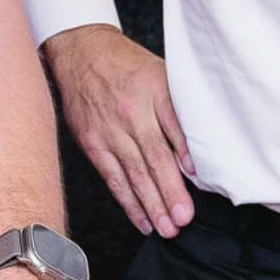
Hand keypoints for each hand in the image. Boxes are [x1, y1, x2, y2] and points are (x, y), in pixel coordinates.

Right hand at [45, 25, 195, 236]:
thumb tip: (194, 154)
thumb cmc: (127, 64)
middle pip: (154, 157)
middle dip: (170, 192)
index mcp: (153, 90)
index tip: (198, 179)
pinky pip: (113, 178)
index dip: (185, 154)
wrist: (81, 51)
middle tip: (184, 218)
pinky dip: (128, 202)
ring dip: (152, 204)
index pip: (173, 126)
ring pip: (134, 173)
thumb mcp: (160, 73)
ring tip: (168, 228)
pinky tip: (143, 219)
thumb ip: (177, 109)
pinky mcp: (92, 143)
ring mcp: (109, 130)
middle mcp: (130, 112)